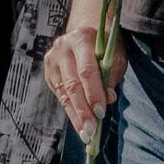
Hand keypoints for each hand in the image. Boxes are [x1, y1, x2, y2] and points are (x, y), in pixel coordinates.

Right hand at [44, 20, 113, 138]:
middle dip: (83, 110)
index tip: (101, 113)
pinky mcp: (48, 70)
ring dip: (75, 116)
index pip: (87, 70)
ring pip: (63, 93)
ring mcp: (52, 59)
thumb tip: (108, 99)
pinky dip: (70, 110)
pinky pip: (59, 94)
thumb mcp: (115, 56)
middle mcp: (62, 48)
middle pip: (72, 84)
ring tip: (85, 134)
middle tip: (91, 131)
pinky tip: (79, 124)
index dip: (94, 93)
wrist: (85, 29)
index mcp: (81, 38)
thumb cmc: (105, 46)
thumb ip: (111, 76)